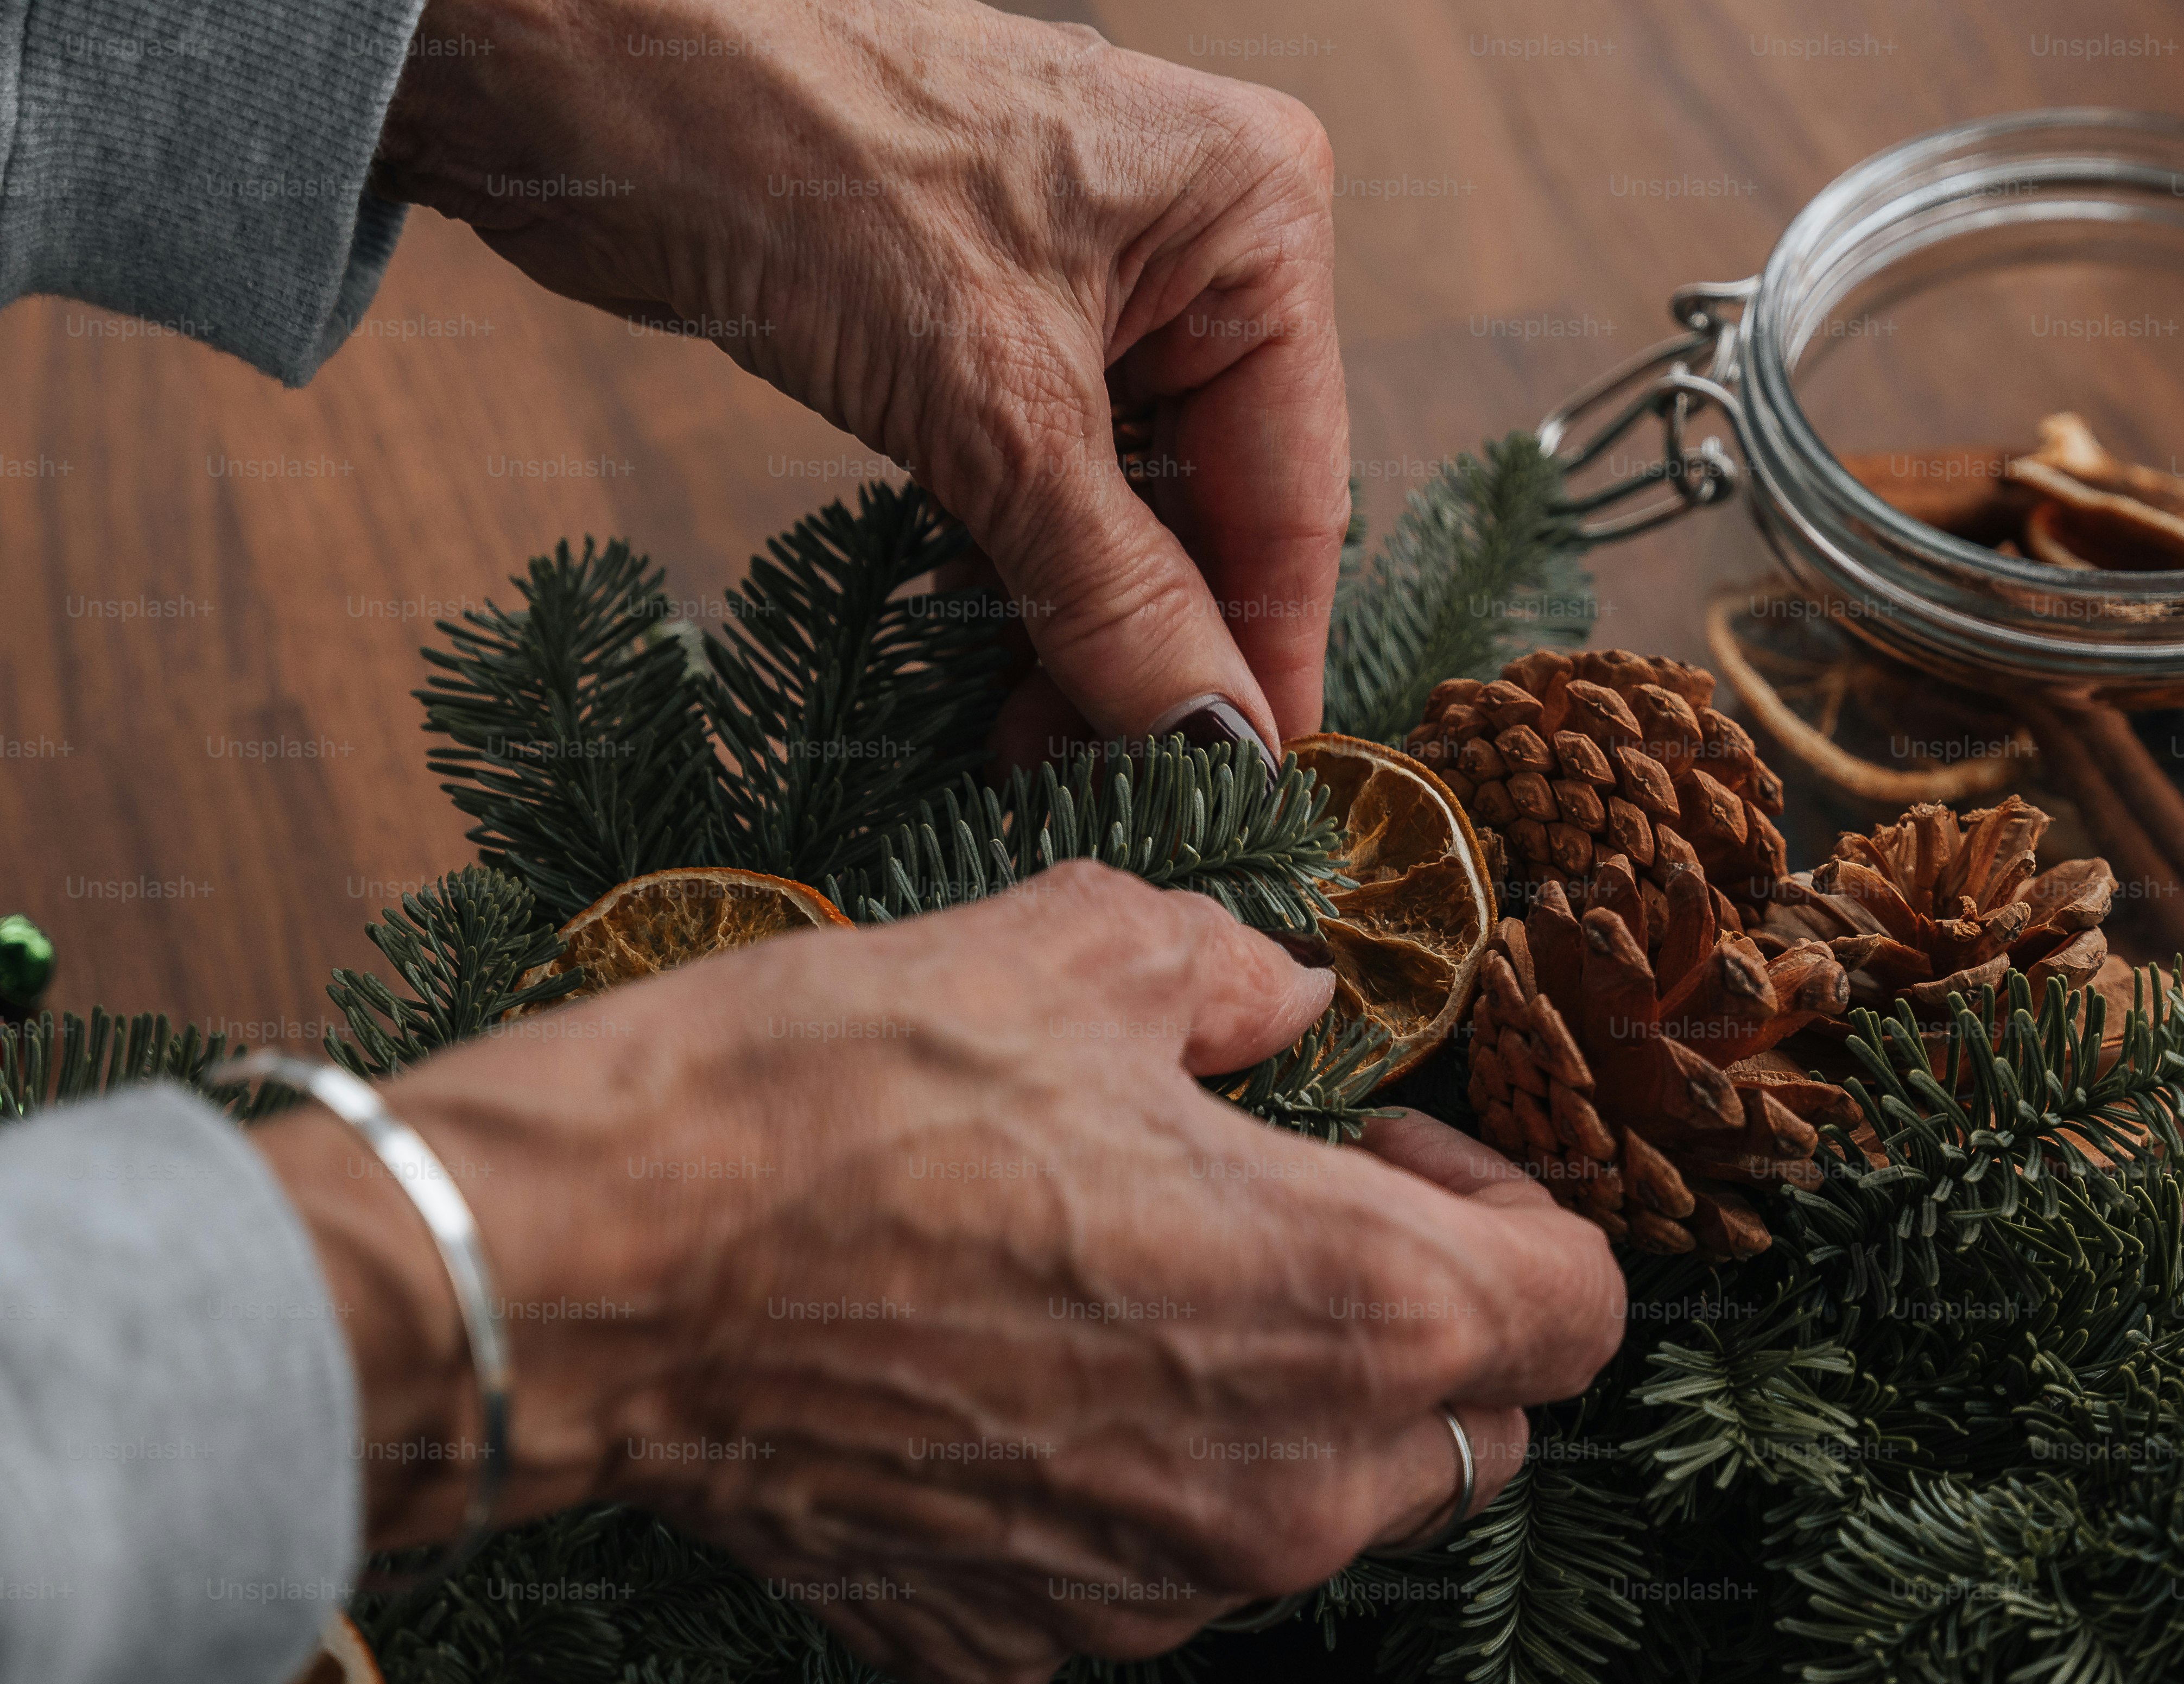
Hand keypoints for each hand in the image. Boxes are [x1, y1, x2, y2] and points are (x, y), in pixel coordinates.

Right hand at [260, 863, 1621, 1683]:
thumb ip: (1234, 975)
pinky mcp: (1012, 1641)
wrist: (598, 1266)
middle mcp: (1283, 1492)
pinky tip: (1013, 1372)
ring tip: (1131, 1282)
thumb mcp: (1080, 950)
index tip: (1391, 1139)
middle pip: (1468, 1432)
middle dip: (1418, 1324)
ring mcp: (1146, 1589)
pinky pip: (1137, 1567)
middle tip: (1283, 1206)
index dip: (1512, 1204)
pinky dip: (1121, 1483)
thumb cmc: (842, 1093)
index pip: (1575, 1306)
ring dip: (1274, 1408)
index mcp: (1353, 1309)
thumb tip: (1285, 999)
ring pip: (1310, 1515)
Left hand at [370, 0, 1348, 758]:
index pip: (1294, 489)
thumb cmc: (789, 153)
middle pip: (1216, 506)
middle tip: (1112, 793)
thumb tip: (1214, 740)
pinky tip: (985, 671)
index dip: (1266, 656)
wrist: (575, 67)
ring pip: (1128, 508)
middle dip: (1159, 654)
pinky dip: (1017, 578)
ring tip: (1030, 754)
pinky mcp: (996, 321)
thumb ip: (1114, 588)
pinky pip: (1045, 483)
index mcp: (1256, 215)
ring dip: (1080, 635)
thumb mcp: (985, 404)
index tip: (1252, 797)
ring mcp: (1096, 282)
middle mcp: (1199, 243)